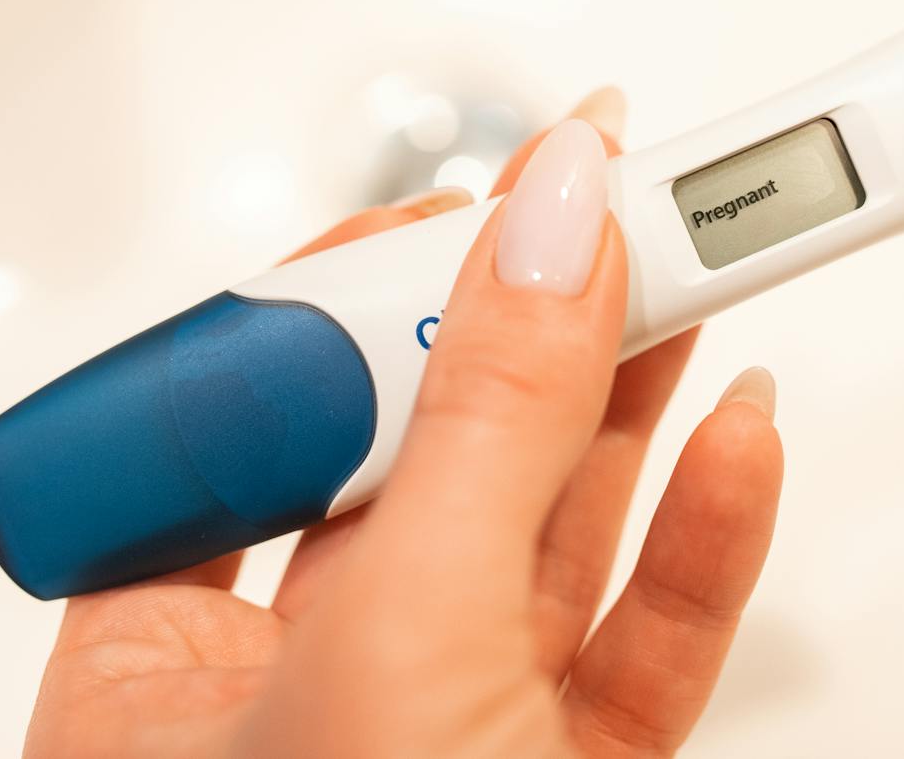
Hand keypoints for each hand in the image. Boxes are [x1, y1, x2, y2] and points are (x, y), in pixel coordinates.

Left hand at [25, 91, 784, 757]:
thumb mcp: (397, 649)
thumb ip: (483, 434)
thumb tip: (548, 227)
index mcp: (166, 665)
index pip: (259, 416)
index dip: (366, 293)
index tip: (477, 197)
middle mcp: (310, 679)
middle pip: (430, 446)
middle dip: (535, 316)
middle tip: (621, 198)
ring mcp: (453, 720)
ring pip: (549, 519)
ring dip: (636, 392)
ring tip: (700, 269)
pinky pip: (645, 629)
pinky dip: (705, 532)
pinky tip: (737, 438)